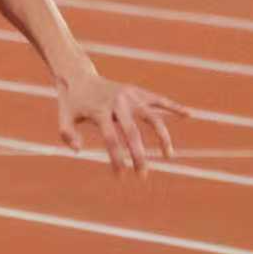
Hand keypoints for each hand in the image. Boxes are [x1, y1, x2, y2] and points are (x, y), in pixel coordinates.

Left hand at [57, 74, 188, 176]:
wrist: (78, 76)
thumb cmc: (71, 101)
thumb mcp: (63, 116)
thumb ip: (67, 134)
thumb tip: (79, 150)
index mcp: (99, 110)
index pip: (111, 139)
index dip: (116, 159)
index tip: (120, 176)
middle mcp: (117, 103)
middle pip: (132, 132)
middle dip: (139, 155)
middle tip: (142, 175)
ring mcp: (129, 96)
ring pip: (151, 116)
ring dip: (162, 136)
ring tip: (169, 155)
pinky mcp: (137, 91)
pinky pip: (158, 99)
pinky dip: (173, 106)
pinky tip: (189, 114)